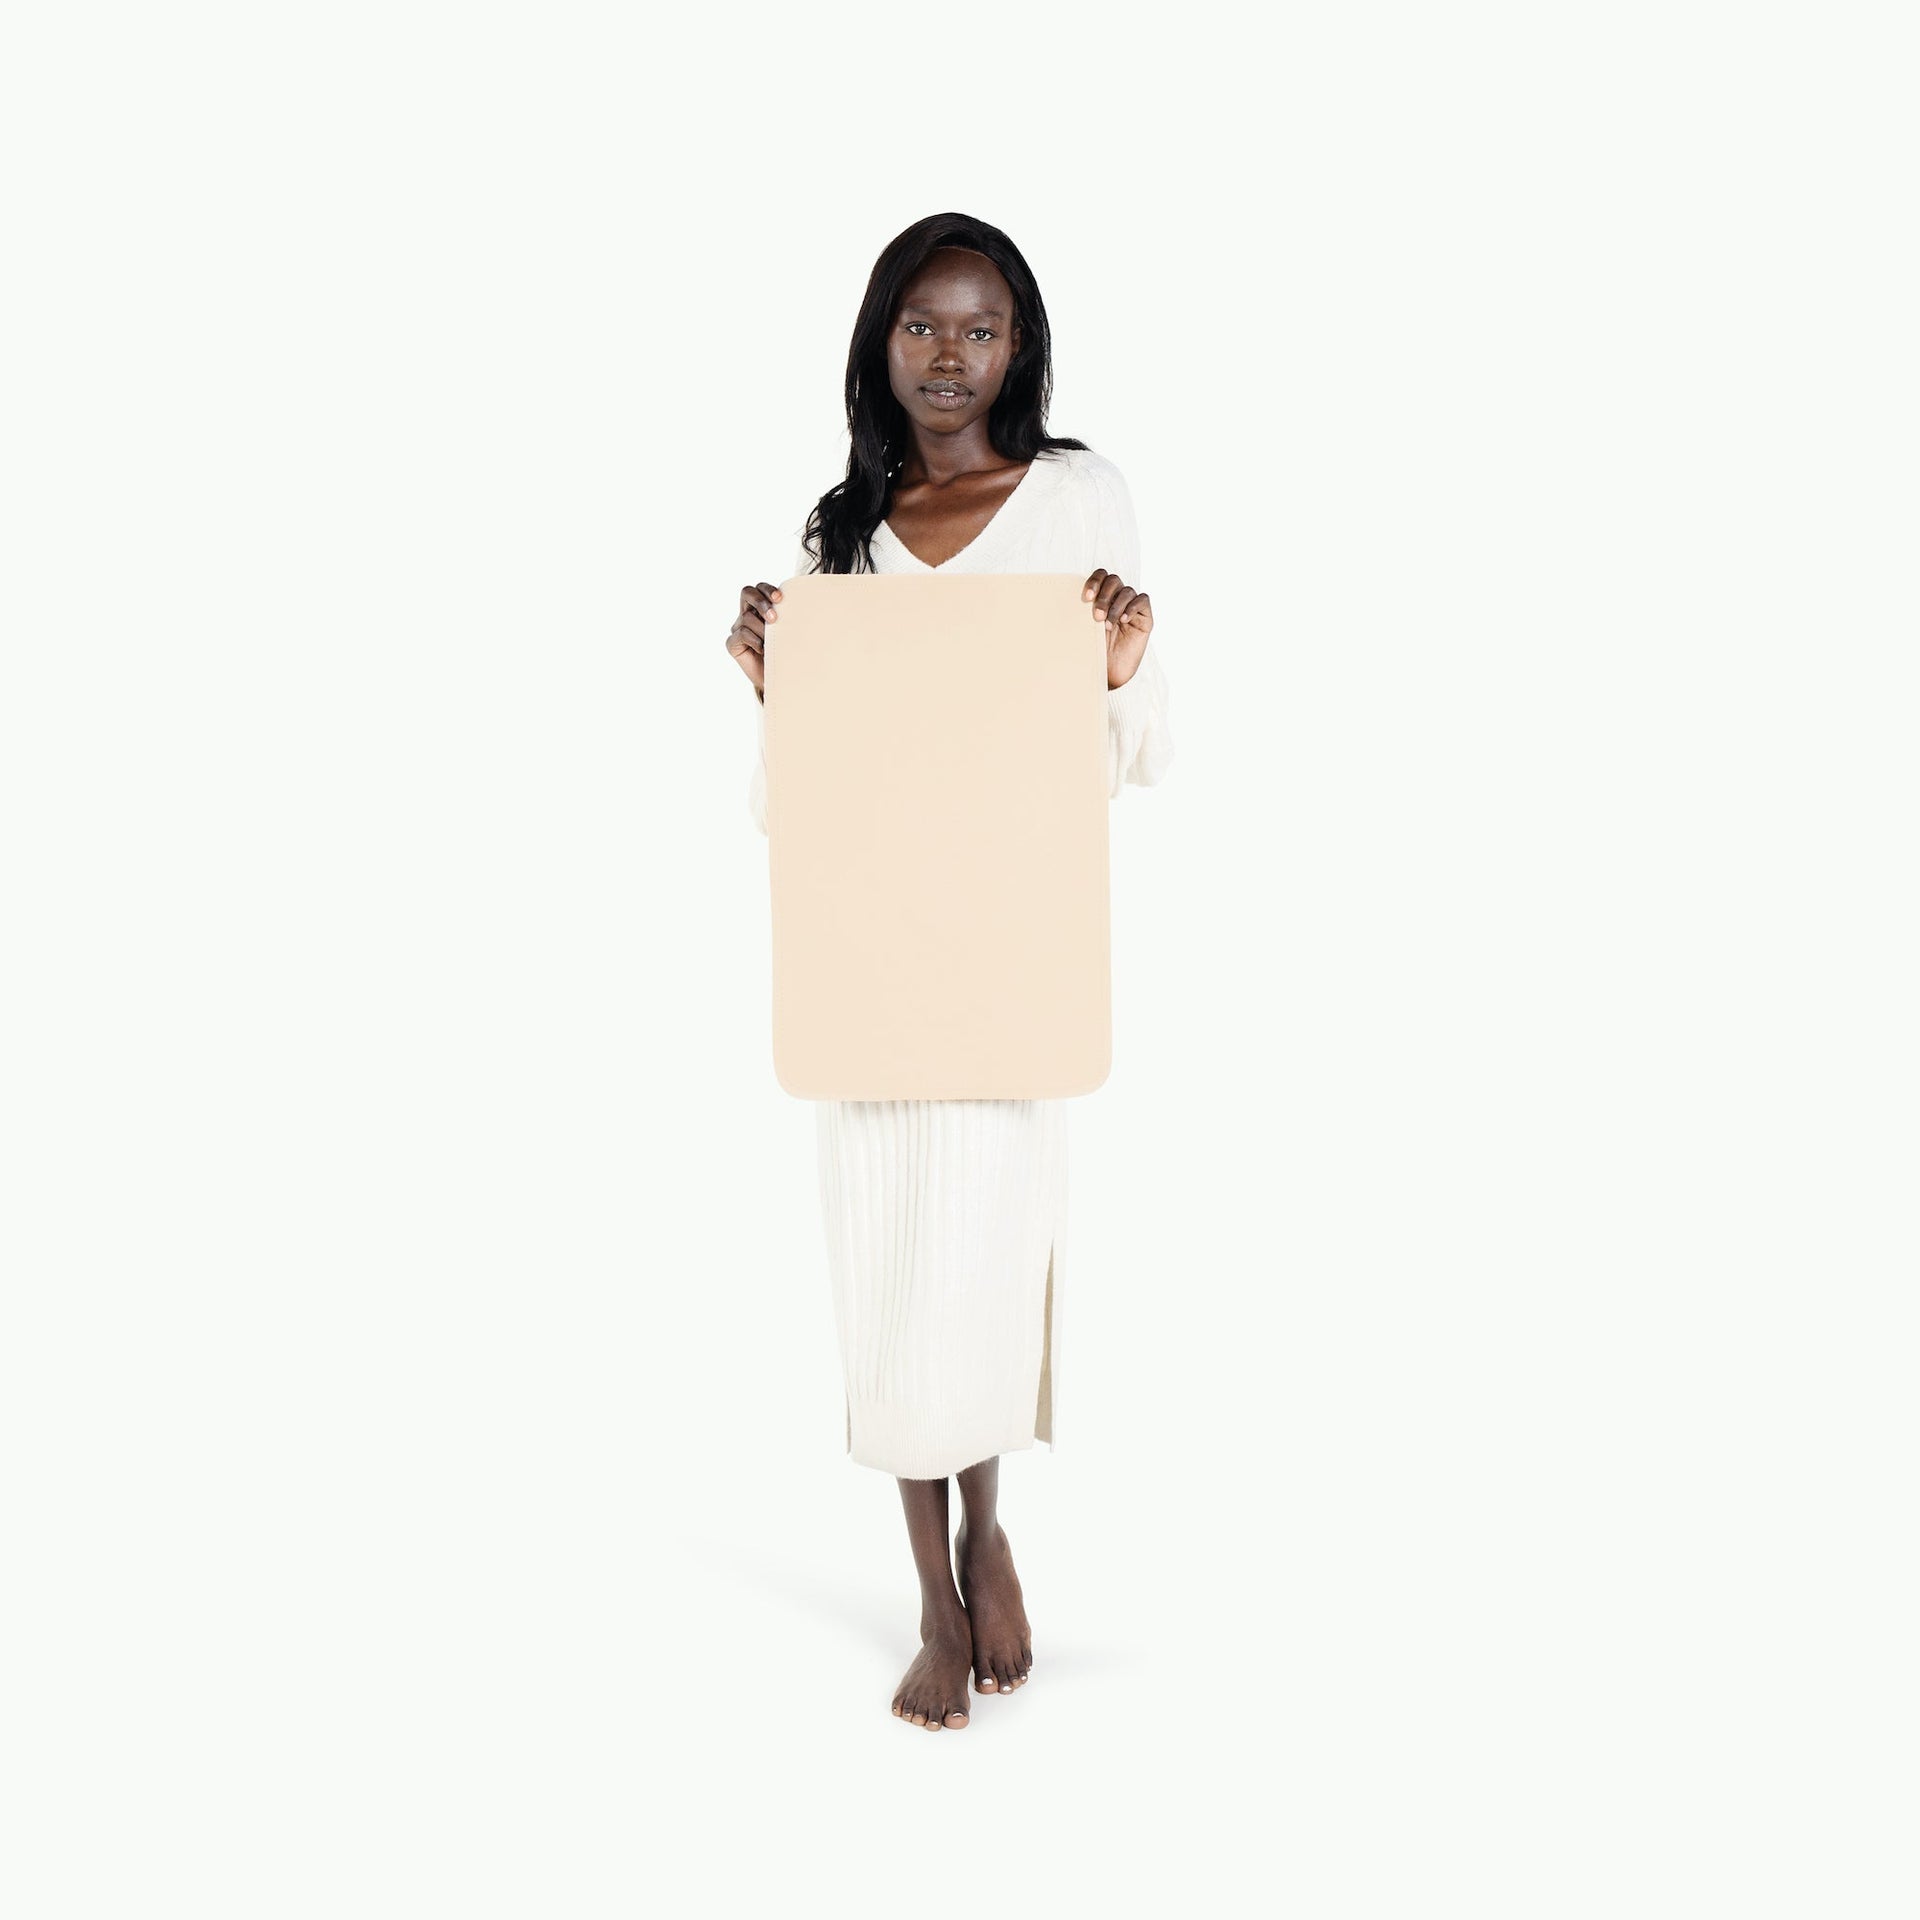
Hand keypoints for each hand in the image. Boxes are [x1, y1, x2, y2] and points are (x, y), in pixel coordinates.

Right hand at [726, 582, 782, 701]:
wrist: (781, 680)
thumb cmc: (789, 654)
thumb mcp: (790, 633)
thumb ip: (789, 618)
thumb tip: (804, 604)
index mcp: (761, 607)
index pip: (760, 588)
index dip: (768, 590)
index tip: (781, 599)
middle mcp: (747, 614)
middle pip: (747, 592)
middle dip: (761, 602)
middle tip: (774, 618)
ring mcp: (738, 628)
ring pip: (747, 618)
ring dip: (762, 630)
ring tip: (772, 644)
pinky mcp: (732, 644)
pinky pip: (741, 634)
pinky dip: (754, 641)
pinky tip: (763, 650)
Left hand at [1083, 568, 1152, 689]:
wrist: (1109, 673)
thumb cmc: (1094, 651)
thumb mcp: (1083, 629)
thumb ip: (1079, 611)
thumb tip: (1062, 596)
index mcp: (1102, 597)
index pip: (1100, 576)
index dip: (1094, 582)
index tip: (1086, 597)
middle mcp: (1117, 599)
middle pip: (1113, 580)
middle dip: (1104, 596)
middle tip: (1096, 616)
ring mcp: (1132, 607)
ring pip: (1127, 591)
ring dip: (1116, 606)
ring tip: (1107, 625)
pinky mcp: (1145, 617)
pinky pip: (1142, 600)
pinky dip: (1132, 607)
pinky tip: (1123, 620)